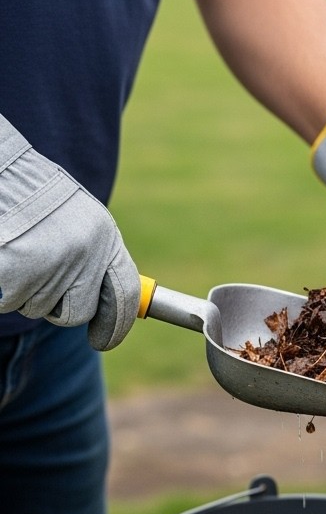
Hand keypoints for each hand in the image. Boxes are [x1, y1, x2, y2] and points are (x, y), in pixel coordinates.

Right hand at [0, 114, 139, 349]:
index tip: (104, 339)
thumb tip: (107, 300)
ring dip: (22, 292)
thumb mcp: (76, 220)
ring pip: (36, 307)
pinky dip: (2, 289)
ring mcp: (53, 262)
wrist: (2, 173)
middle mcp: (86, 252)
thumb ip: (91, 255)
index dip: (116, 323)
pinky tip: (4, 259)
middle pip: (77, 312)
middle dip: (55, 306)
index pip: (124, 294)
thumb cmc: (32, 196)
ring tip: (16, 253)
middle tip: (36, 278)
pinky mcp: (18, 270)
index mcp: (104, 237)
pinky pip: (9, 302)